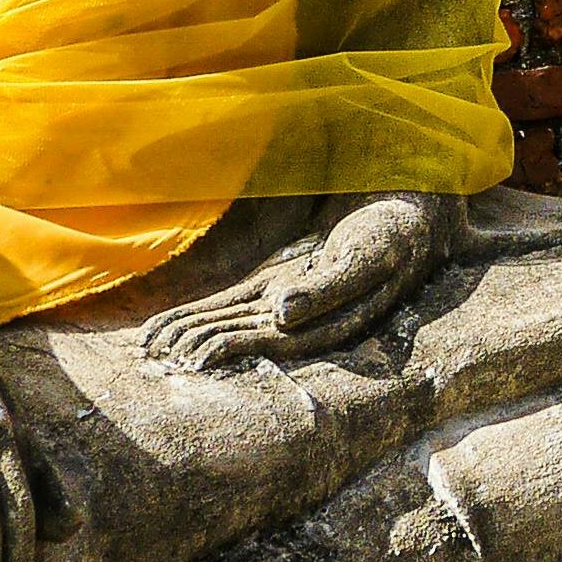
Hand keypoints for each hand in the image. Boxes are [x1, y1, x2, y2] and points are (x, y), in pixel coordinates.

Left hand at [142, 192, 459, 372]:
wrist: (412, 206)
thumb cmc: (395, 231)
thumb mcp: (367, 253)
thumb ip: (328, 287)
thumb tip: (280, 315)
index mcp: (329, 320)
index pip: (270, 340)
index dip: (231, 348)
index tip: (194, 354)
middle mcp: (307, 319)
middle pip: (244, 335)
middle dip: (200, 342)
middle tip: (152, 352)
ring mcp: (292, 302)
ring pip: (234, 323)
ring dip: (193, 333)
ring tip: (148, 344)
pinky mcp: (281, 284)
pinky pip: (235, 304)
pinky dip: (202, 313)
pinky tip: (167, 325)